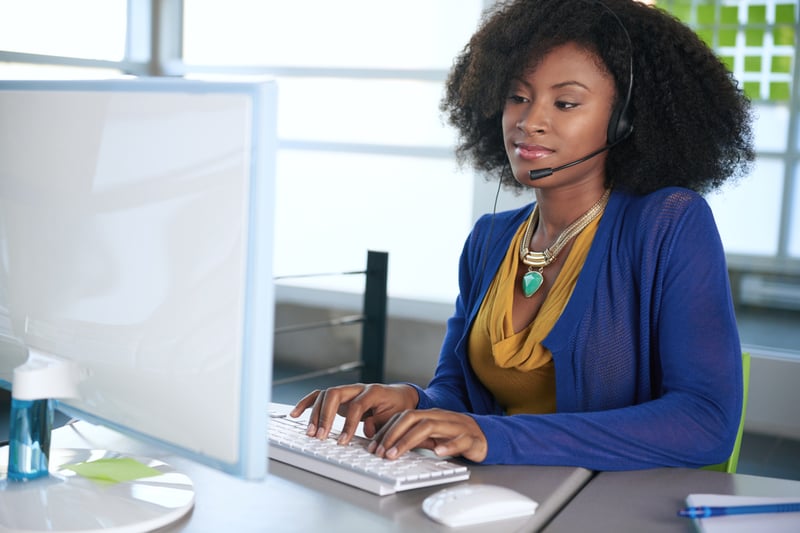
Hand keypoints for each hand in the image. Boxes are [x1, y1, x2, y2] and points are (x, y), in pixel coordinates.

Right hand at [290, 383, 418, 444]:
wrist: (400, 397)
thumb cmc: (398, 408)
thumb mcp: (394, 417)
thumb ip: (381, 423)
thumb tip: (366, 429)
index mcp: (373, 391)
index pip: (356, 405)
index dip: (348, 424)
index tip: (342, 441)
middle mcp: (357, 388)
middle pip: (334, 394)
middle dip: (325, 416)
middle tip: (320, 436)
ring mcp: (347, 391)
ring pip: (324, 395)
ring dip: (314, 414)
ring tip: (310, 433)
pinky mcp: (339, 397)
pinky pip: (320, 397)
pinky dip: (306, 404)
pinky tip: (296, 414)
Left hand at [367, 408, 487, 462]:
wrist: (486, 436)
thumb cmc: (455, 436)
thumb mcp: (431, 437)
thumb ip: (413, 438)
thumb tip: (389, 446)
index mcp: (429, 416)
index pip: (404, 417)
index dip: (387, 430)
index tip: (374, 446)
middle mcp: (440, 417)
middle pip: (413, 418)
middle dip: (393, 434)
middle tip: (381, 453)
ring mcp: (456, 426)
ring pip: (431, 426)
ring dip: (409, 441)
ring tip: (396, 454)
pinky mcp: (471, 438)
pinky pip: (459, 440)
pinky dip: (448, 446)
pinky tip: (438, 453)